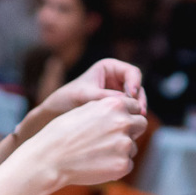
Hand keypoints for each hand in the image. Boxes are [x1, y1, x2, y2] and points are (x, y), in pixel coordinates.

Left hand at [17, 58, 146, 142]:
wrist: (56, 113)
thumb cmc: (66, 98)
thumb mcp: (84, 96)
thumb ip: (104, 96)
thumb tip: (125, 100)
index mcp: (109, 68)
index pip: (132, 72)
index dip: (135, 83)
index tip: (131, 95)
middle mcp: (116, 79)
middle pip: (138, 87)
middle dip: (139, 99)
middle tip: (139, 112)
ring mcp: (118, 93)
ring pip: (136, 100)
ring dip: (137, 110)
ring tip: (135, 121)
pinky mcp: (117, 107)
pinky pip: (129, 111)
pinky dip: (130, 117)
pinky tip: (127, 127)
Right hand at [20, 93, 145, 188]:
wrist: (50, 158)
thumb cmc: (62, 134)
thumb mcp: (85, 110)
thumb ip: (107, 109)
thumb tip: (124, 112)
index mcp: (114, 104)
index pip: (135, 107)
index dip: (127, 115)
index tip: (119, 122)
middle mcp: (123, 122)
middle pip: (141, 124)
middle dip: (131, 130)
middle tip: (113, 139)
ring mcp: (125, 144)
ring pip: (133, 147)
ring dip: (121, 150)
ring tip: (97, 154)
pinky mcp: (123, 165)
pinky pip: (128, 164)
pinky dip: (116, 166)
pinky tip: (98, 164)